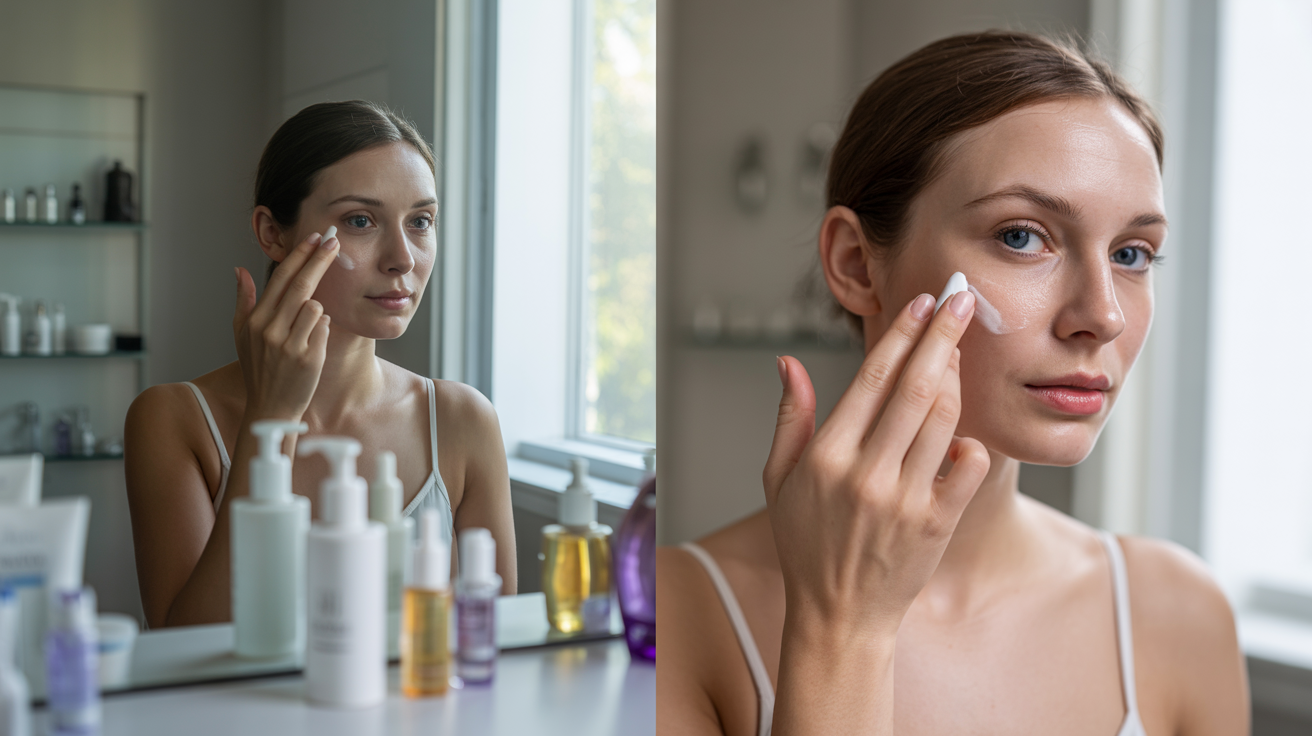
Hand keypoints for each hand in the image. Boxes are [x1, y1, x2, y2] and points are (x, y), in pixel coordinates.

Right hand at [233, 232, 337, 422]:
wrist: (271, 406)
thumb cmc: (259, 368)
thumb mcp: (242, 334)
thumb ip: (243, 300)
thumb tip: (239, 269)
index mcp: (255, 320)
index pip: (280, 279)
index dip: (299, 256)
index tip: (315, 238)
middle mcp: (270, 330)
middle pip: (301, 285)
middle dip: (319, 260)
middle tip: (334, 242)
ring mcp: (290, 344)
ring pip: (315, 307)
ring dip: (317, 310)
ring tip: (305, 329)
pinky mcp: (309, 358)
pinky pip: (324, 328)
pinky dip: (322, 330)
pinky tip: (312, 344)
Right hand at [762, 291, 990, 638]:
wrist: (839, 615)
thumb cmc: (806, 543)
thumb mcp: (779, 479)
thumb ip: (789, 416)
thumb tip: (787, 362)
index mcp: (827, 456)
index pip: (871, 379)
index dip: (900, 334)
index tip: (921, 302)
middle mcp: (867, 473)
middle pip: (915, 387)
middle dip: (942, 336)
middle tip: (960, 300)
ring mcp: (906, 499)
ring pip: (944, 418)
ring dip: (957, 377)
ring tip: (959, 351)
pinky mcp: (937, 522)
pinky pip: (969, 465)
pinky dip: (970, 440)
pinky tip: (959, 431)